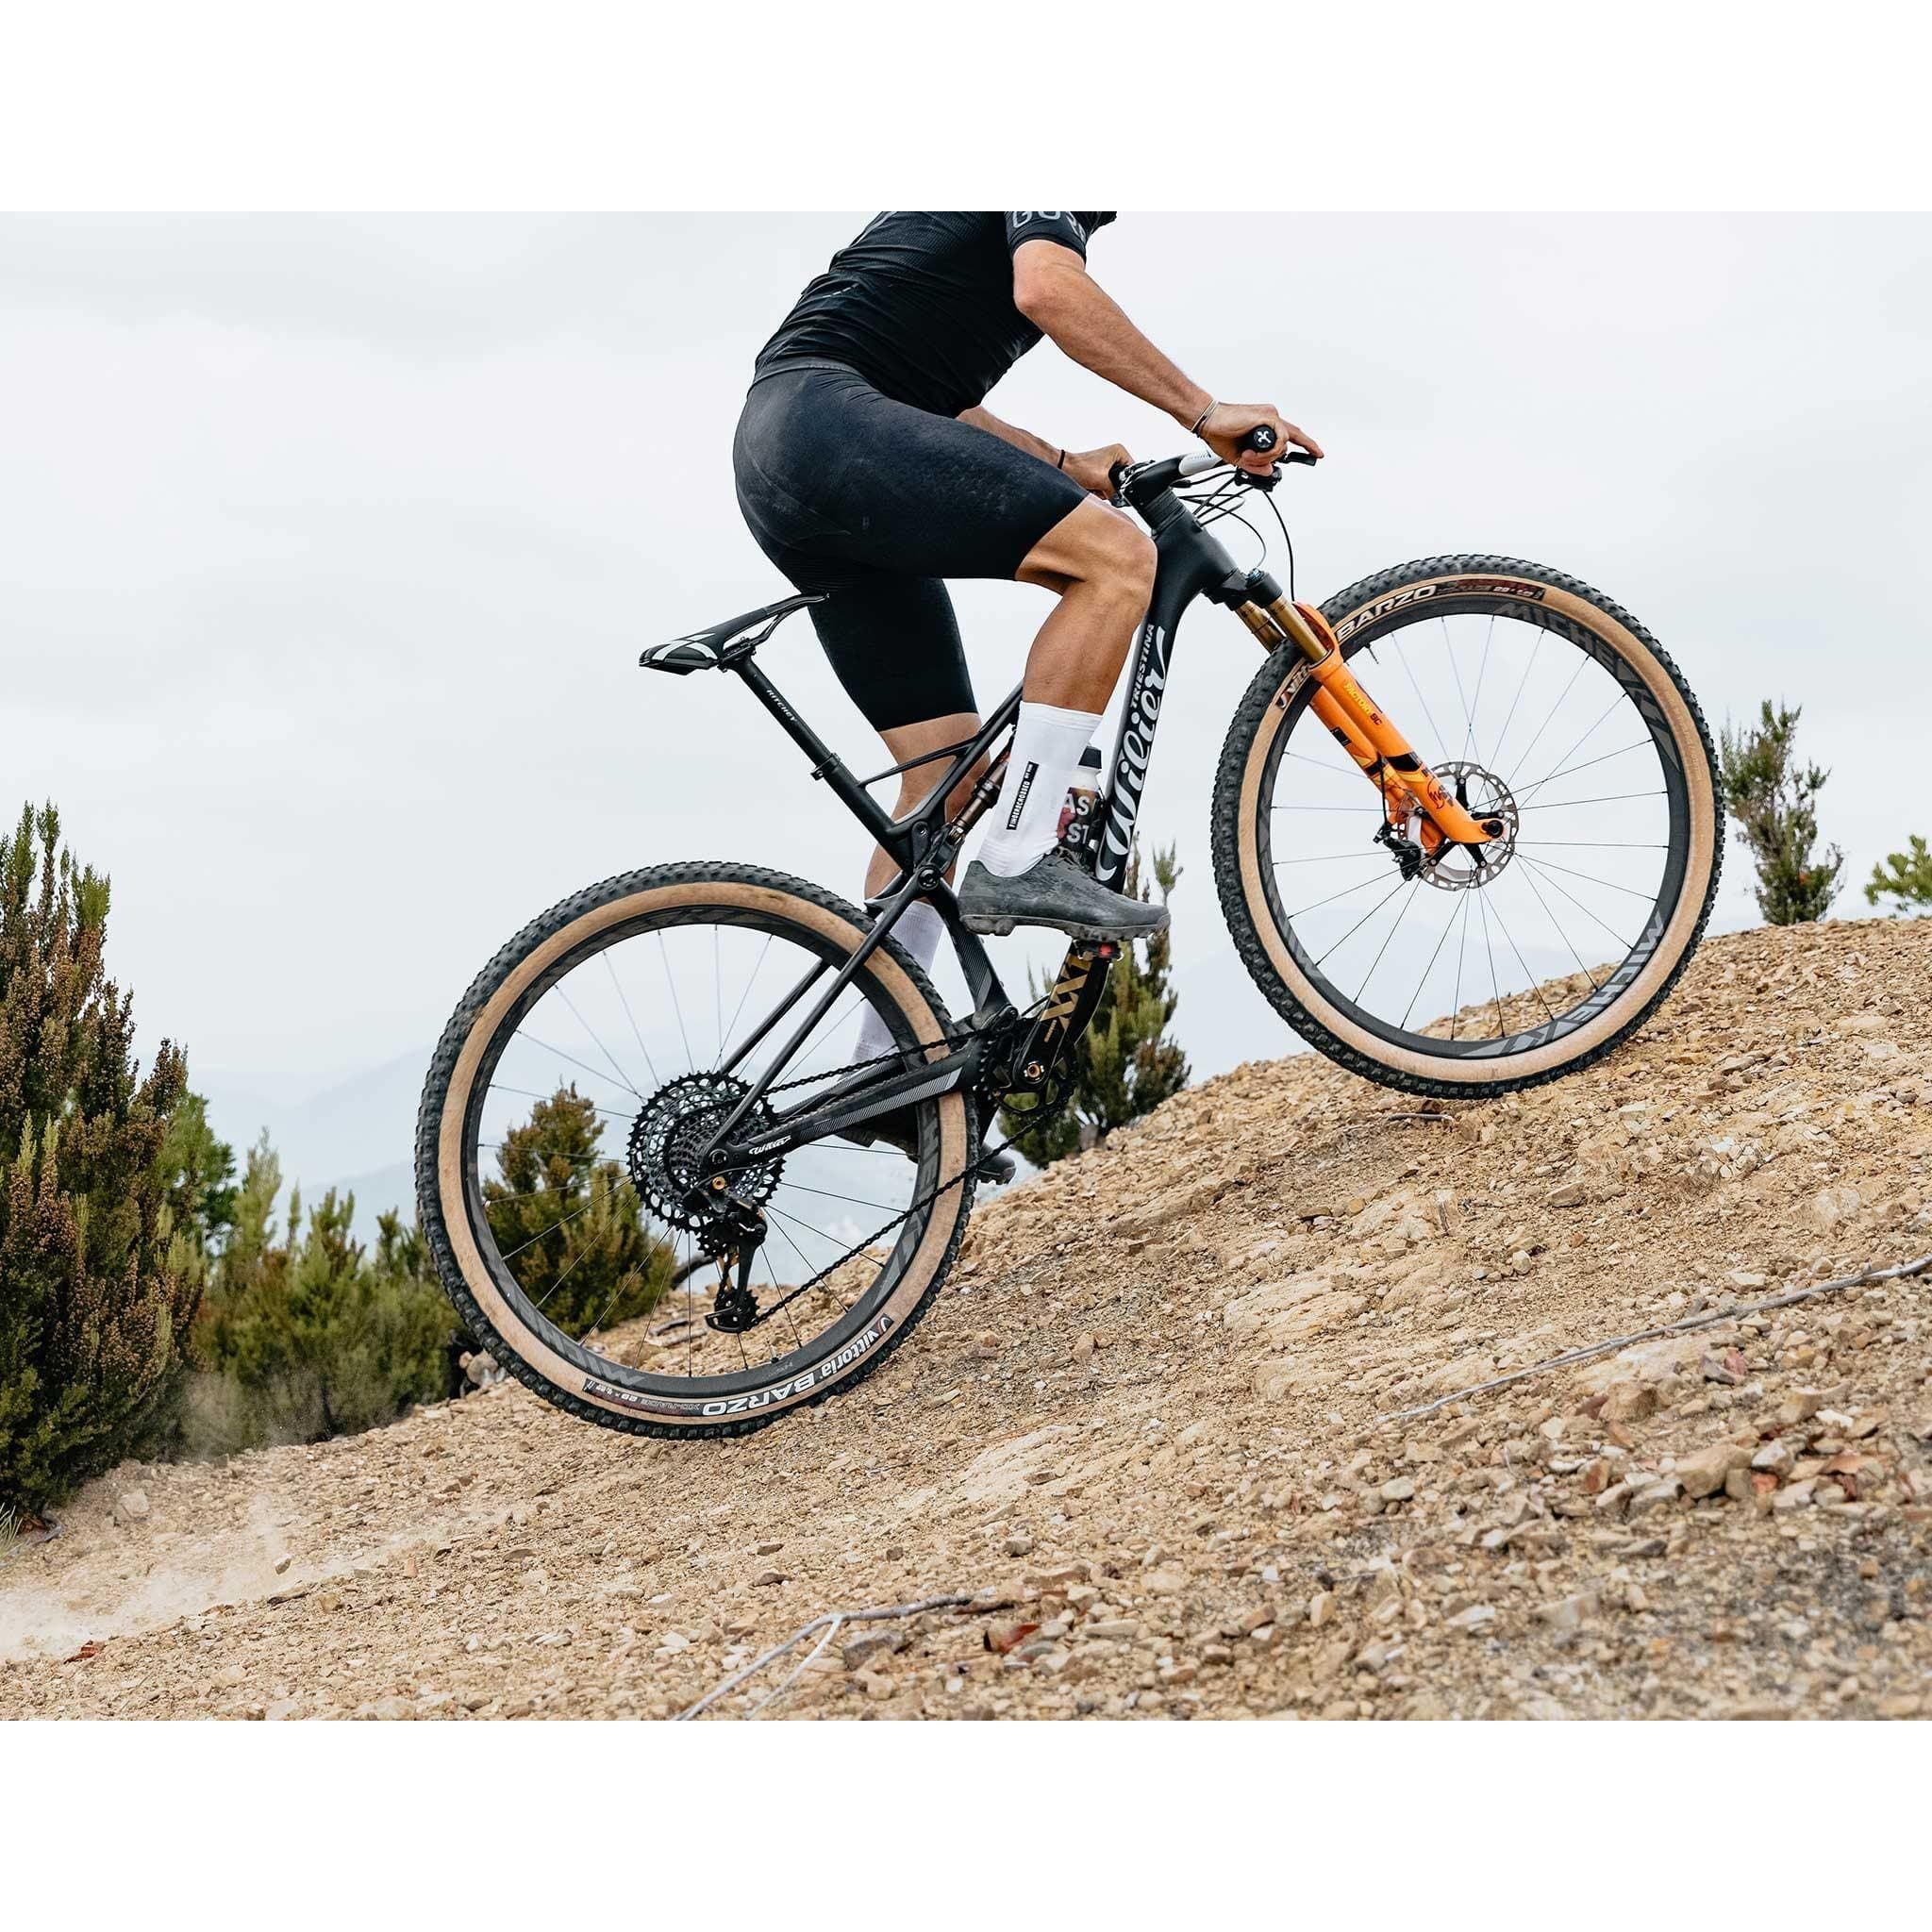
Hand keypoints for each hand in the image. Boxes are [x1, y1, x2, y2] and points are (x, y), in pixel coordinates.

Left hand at [1061, 442, 1132, 498]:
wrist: (1063, 469)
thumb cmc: (1079, 468)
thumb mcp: (1102, 482)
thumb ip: (1115, 492)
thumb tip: (1120, 500)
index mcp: (1119, 451)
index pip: (1132, 471)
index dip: (1125, 483)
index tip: (1114, 487)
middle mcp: (1115, 456)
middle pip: (1122, 480)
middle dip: (1111, 487)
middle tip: (1100, 486)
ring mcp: (1107, 464)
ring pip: (1114, 485)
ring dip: (1104, 490)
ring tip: (1094, 485)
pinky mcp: (1100, 472)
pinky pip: (1106, 485)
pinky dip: (1099, 489)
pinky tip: (1091, 487)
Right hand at [1198, 402, 1323, 473]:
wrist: (1208, 423)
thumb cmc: (1219, 434)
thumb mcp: (1240, 458)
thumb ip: (1257, 465)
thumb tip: (1270, 470)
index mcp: (1265, 425)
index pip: (1291, 434)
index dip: (1306, 444)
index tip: (1316, 453)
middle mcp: (1270, 418)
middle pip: (1292, 437)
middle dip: (1297, 449)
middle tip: (1306, 457)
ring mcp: (1270, 417)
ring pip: (1284, 443)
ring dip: (1267, 457)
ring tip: (1248, 457)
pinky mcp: (1267, 417)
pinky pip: (1278, 441)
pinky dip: (1266, 453)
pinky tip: (1251, 454)